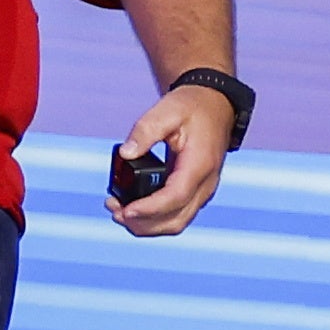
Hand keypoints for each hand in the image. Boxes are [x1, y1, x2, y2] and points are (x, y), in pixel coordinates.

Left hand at [106, 82, 236, 237]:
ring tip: (118, 212)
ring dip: (146, 225)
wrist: (214, 104)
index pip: (176, 197)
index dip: (149, 209)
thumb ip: (145, 131)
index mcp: (200, 164)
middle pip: (175, 220)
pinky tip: (133, 210)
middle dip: (142, 223)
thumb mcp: (167, 110)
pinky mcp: (195, 193)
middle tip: (114, 210)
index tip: (124, 211)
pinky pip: (176, 216)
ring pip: (176, 223)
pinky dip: (153, 219)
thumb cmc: (192, 107)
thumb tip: (125, 154)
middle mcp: (206, 183)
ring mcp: (203, 191)